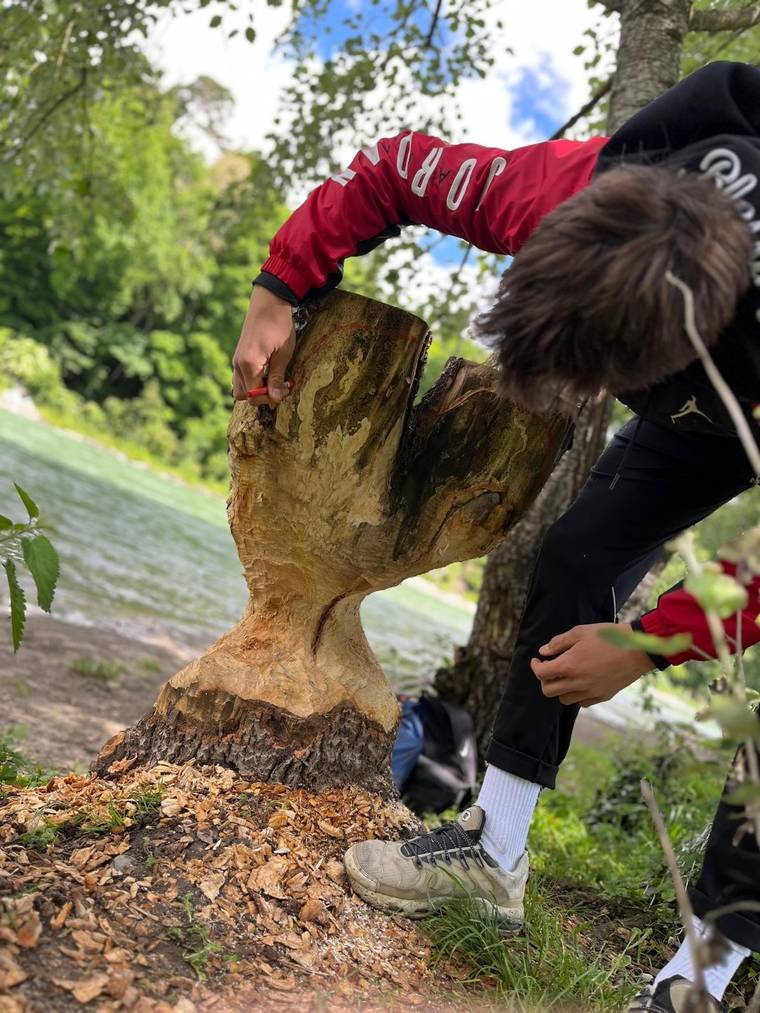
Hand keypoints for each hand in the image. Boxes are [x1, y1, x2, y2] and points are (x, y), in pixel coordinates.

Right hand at [232, 286, 295, 405]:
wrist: (268, 302)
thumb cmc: (279, 326)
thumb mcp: (283, 354)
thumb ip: (277, 378)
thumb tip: (275, 399)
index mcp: (249, 365)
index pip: (253, 396)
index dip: (269, 399)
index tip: (285, 388)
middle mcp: (238, 365)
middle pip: (244, 395)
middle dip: (261, 396)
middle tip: (280, 386)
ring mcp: (236, 360)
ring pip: (240, 387)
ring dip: (256, 388)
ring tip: (274, 378)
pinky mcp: (239, 355)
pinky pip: (241, 377)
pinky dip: (252, 380)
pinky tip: (267, 371)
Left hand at [530, 622, 652, 707]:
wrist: (637, 649)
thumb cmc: (608, 636)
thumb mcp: (580, 632)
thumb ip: (559, 642)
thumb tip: (543, 651)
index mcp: (570, 665)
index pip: (541, 674)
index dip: (535, 666)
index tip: (538, 660)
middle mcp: (578, 682)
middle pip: (548, 691)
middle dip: (545, 680)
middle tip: (550, 669)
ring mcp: (591, 691)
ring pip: (564, 699)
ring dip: (560, 688)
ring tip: (566, 675)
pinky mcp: (603, 696)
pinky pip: (582, 702)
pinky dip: (576, 695)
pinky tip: (581, 682)